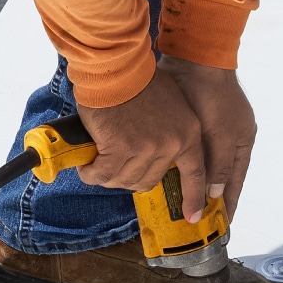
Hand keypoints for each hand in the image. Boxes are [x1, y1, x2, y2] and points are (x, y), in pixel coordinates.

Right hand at [74, 60, 255, 222]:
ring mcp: (146, 148)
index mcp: (188, 132)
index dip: (193, 197)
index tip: (193, 216)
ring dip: (107, 175)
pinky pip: (103, 174)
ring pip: (125, 180)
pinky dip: (92, 172)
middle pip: (149, 181)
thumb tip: (153, 158)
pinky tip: (86, 165)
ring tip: (97, 163)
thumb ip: (169, 131)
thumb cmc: (138, 79)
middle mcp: (171, 144)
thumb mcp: (169, 103)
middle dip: (129, 176)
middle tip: (114, 165)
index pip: (195, 173)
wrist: (116, 66)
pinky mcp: (120, 149)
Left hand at [161, 57, 255, 220]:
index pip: (234, 182)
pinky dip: (177, 164)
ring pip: (198, 164)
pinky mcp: (188, 119)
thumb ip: (219, 166)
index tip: (221, 225)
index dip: (227, 204)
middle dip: (207, 195)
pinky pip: (183, 150)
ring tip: (176, 202)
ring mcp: (207, 128)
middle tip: (195, 217)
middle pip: (216, 175)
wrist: (193, 59)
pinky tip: (164, 175)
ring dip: (188, 180)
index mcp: (241, 142)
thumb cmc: (213, 97)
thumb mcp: (221, 136)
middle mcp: (226, 138)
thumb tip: (215, 195)